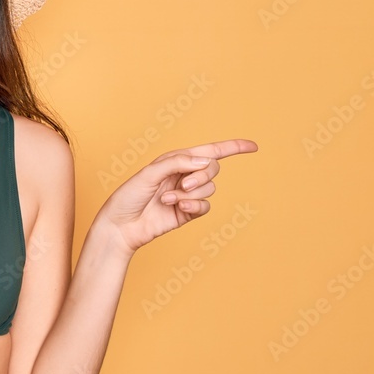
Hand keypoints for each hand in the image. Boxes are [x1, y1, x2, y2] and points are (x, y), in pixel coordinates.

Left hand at [95, 139, 257, 254]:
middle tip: (183, 185)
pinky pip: (205, 206)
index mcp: (175, 161)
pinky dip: (194, 206)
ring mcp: (187, 195)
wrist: (120, 226)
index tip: (253, 147)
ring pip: (209, 189)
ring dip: (190, 194)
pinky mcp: (187, 213)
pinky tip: (179, 208)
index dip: (232, 147)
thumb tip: (205, 161)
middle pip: (212, 169)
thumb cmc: (128, 196)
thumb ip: (177, 163)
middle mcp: (183, 176)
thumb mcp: (149, 173)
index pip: (209, 151)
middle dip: (202, 176)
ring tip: (167, 199)